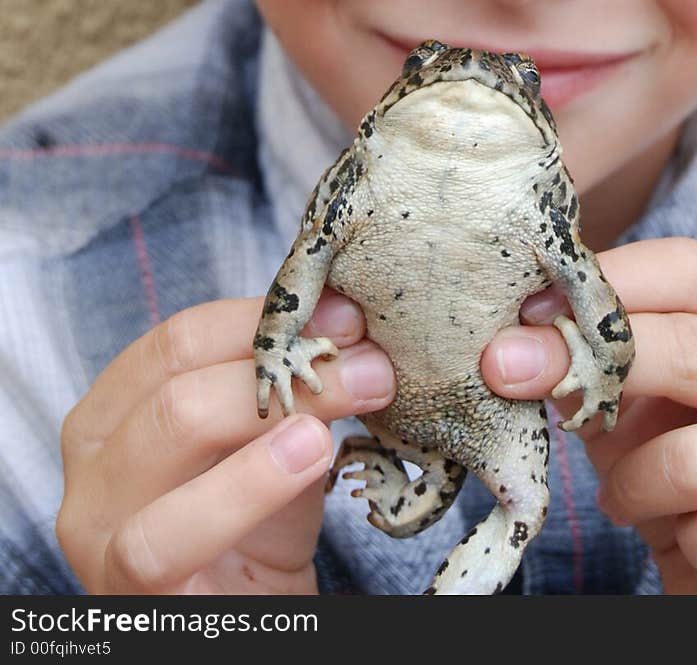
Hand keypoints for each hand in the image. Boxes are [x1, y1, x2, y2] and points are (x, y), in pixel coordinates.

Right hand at [57, 292, 394, 593]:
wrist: (246, 619)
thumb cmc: (254, 531)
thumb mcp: (274, 443)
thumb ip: (294, 385)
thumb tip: (344, 315)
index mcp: (116, 409)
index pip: (180, 338)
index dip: (264, 316)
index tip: (343, 315)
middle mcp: (93, 460)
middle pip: (176, 376)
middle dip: (279, 356)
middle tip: (365, 360)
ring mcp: (96, 528)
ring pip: (170, 430)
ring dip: (269, 407)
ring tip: (342, 406)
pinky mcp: (121, 589)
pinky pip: (165, 534)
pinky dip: (243, 486)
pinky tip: (308, 457)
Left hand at [481, 238, 696, 593]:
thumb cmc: (687, 459)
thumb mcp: (639, 392)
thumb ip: (596, 351)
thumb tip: (516, 338)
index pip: (693, 268)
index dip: (604, 282)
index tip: (527, 309)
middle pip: (695, 347)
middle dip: (587, 364)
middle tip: (509, 375)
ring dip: (636, 484)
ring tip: (629, 494)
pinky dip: (684, 546)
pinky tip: (690, 541)